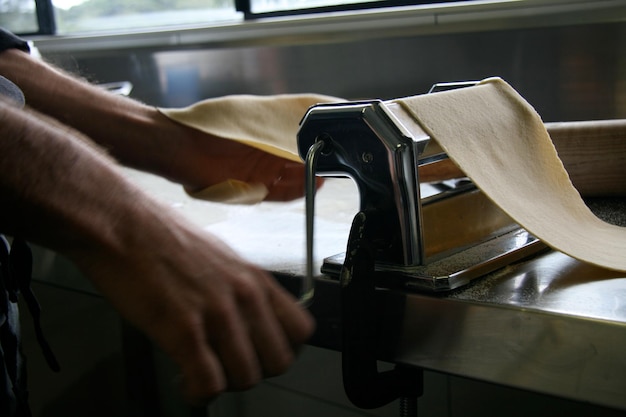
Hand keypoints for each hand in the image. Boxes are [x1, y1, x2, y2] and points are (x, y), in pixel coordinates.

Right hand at [72, 208, 314, 402]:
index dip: (282, 348)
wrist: (121, 225)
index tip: (262, 353)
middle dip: (255, 372)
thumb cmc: (162, 236)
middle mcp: (244, 296)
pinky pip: (209, 383)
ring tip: (204, 375)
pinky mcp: (184, 330)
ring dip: (225, 385)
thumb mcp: (219, 256)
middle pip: (279, 361)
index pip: (301, 329)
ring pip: (247, 378)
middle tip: (230, 368)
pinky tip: (186, 382)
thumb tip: (244, 317)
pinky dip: (199, 393)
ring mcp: (217, 313)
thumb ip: (238, 289)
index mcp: (255, 278)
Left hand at [163, 118, 322, 201]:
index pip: (301, 136)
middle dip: (319, 158)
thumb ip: (278, 119)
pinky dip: (297, 190)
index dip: (319, 137)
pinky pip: (281, 193)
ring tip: (326, 172)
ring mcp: (262, 172)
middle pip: (300, 158)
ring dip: (311, 176)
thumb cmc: (210, 125)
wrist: (181, 148)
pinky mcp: (254, 189)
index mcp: (268, 132)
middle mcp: (267, 153)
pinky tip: (311, 183)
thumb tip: (308, 113)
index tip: (336, 134)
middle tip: (337, 156)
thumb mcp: (249, 115)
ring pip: (294, 177)